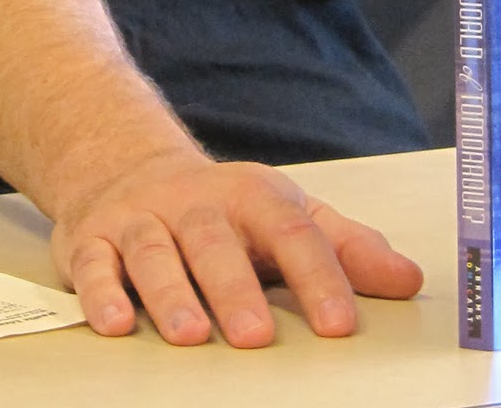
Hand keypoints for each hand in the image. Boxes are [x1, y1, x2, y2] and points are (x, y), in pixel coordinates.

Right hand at [50, 153, 422, 347]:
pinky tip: (115, 323)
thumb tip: (409, 279)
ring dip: (169, 292)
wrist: (125, 163)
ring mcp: (142, 219)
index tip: (340, 323)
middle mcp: (195, 204)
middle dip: (235, 288)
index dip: (318, 275)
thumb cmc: (221, 207)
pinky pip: (95, 264)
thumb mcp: (287, 212)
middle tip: (255, 337)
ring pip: (155, 251)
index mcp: (251, 196)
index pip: (291, 230)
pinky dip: (102, 292)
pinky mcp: (92, 239)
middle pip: (216, 241)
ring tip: (188, 335)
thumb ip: (346, 247)